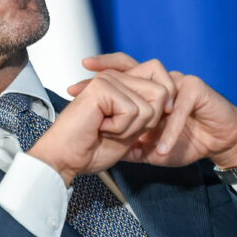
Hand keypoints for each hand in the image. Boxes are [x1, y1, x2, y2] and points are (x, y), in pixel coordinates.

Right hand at [29, 69, 170, 185]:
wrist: (66, 159)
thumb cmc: (92, 149)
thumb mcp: (130, 130)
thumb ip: (148, 114)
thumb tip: (170, 103)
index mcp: (121, 84)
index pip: (161, 78)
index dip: (164, 104)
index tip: (143, 123)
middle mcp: (115, 77)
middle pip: (162, 92)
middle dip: (148, 121)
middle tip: (119, 130)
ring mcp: (108, 79)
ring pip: (151, 105)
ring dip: (132, 127)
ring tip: (107, 129)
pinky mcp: (103, 87)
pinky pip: (134, 111)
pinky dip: (121, 128)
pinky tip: (100, 128)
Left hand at [70, 53, 236, 169]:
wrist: (222, 142)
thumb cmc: (189, 141)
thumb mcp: (153, 150)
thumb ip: (133, 148)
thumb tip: (108, 152)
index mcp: (149, 91)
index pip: (121, 78)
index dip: (99, 79)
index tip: (73, 86)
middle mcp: (162, 81)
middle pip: (133, 68)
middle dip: (109, 70)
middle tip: (90, 75)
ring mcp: (180, 82)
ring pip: (155, 93)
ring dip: (142, 115)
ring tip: (129, 132)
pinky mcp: (197, 90)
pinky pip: (178, 111)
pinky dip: (169, 133)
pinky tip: (160, 149)